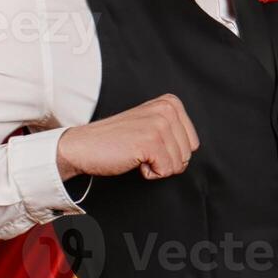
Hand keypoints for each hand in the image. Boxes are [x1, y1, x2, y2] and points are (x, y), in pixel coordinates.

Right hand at [55, 93, 199, 180]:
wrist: (84, 146)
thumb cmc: (115, 140)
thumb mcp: (150, 124)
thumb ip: (174, 130)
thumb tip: (193, 149)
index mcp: (170, 103)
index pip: (193, 143)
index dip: (171, 152)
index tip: (148, 143)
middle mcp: (167, 109)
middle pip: (188, 154)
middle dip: (166, 160)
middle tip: (140, 149)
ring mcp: (160, 124)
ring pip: (178, 164)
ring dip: (156, 167)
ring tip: (136, 153)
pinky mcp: (151, 142)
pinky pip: (166, 171)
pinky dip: (149, 174)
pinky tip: (134, 160)